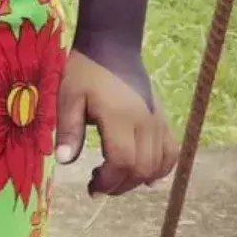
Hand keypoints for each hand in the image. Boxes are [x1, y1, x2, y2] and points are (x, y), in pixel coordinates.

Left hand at [55, 49, 176, 195]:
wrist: (113, 48)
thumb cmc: (86, 72)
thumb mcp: (68, 97)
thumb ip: (68, 129)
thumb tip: (65, 161)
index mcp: (120, 117)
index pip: (123, 162)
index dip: (109, 181)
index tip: (92, 187)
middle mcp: (145, 122)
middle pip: (142, 168)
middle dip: (120, 185)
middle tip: (98, 186)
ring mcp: (159, 121)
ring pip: (159, 164)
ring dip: (138, 180)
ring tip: (115, 178)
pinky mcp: (164, 120)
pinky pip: (171, 152)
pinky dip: (161, 169)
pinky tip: (144, 175)